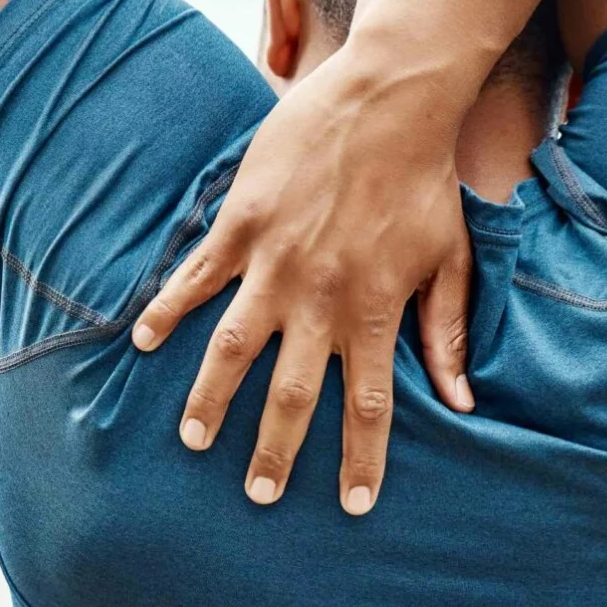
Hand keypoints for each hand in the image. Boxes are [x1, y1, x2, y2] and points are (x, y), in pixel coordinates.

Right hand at [132, 45, 473, 514]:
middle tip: (258, 496)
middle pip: (292, 395)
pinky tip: (142, 339)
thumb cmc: (425, 181)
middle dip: (274, 452)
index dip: (361, 459)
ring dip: (211, 398)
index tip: (354, 505)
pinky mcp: (242, 224)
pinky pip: (196, 277)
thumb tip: (464, 400)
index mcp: (374, 311)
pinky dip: (168, 309)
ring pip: (233, 347)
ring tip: (193, 440)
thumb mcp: (450, 259)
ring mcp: (275, 263)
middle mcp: (320, 299)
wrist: (390, 101)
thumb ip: (447, 333)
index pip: (368, 406)